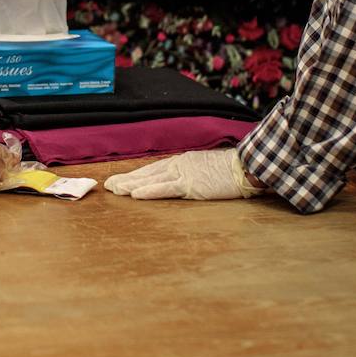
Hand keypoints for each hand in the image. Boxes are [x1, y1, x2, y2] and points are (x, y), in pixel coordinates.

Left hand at [104, 149, 256, 199]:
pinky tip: (134, 195)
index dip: (137, 175)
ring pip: (151, 179)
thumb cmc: (232, 168)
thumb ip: (194, 172)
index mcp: (183, 161)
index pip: (154, 169)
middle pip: (147, 172)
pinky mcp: (190, 186)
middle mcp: (179, 165)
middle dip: (127, 179)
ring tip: (114, 190)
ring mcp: (184, 175)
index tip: (122, 179)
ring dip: (131, 185)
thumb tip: (188, 179)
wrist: (246, 166)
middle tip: (109, 185)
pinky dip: (148, 191)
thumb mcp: (208, 167)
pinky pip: (165, 189)